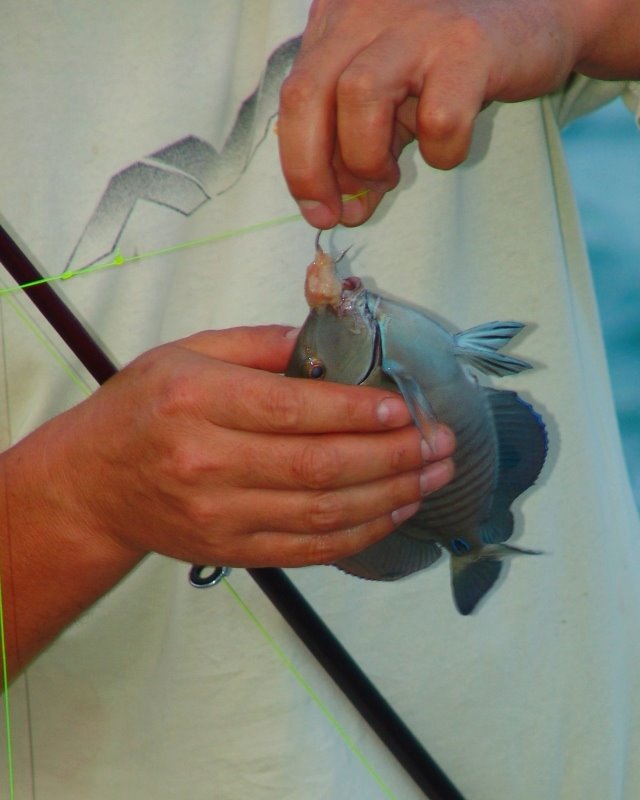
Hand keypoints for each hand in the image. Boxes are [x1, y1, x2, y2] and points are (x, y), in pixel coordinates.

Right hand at [47, 325, 453, 568]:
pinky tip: (395, 511)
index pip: (292, 410)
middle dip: (393, 456)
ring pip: (322, 514)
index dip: (358, 412)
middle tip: (440, 443)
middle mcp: (206, 463)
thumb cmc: (140, 410)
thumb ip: (256, 344)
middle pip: (318, 466)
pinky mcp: (229, 553)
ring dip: (389, 495)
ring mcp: (218, 517)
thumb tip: (328, 341)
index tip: (406, 409)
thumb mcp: (185, 353)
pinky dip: (360, 534)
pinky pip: (308, 551)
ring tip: (434, 476)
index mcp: (195, 401)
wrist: (93, 486)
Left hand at [278, 0, 628, 227]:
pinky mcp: (468, 45)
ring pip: (360, 96)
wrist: (537, 18)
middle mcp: (366, 11)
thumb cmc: (450, 66)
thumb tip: (342, 210)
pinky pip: (439, 119)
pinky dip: (440, 153)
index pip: (293, 97)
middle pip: (305, 93)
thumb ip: (358, 148)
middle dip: (308, 169)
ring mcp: (417, 23)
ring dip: (367, 158)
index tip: (318, 208)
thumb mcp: (391, 102)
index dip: (296, 164)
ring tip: (391, 173)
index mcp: (337, 22)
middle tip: (333, 213)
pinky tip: (448, 148)